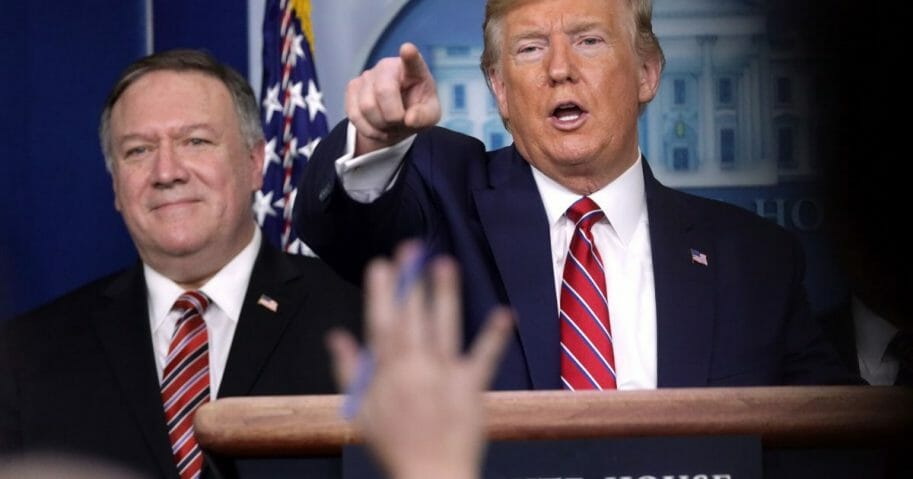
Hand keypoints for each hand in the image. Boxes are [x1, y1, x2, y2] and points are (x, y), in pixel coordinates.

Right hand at [328, 242, 512, 478]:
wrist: (431, 476)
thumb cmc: (394, 445)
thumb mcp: (360, 411)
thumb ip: (350, 371)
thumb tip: (337, 337)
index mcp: (388, 373)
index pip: (381, 324)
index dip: (381, 293)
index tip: (380, 264)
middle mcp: (415, 368)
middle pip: (412, 318)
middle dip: (410, 282)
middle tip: (411, 248)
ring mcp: (445, 375)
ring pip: (444, 327)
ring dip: (445, 295)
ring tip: (444, 264)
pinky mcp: (472, 386)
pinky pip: (484, 357)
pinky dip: (493, 336)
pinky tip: (504, 313)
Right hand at [345, 43, 441, 155]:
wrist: (396, 118)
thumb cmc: (416, 111)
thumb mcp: (429, 116)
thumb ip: (424, 116)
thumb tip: (409, 119)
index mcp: (414, 70)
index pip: (412, 60)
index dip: (410, 55)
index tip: (408, 49)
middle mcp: (388, 67)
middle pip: (383, 91)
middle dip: (392, 116)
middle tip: (399, 122)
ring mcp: (367, 75)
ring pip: (366, 107)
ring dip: (380, 125)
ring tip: (389, 125)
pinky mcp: (352, 87)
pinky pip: (354, 115)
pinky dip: (368, 129)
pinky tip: (377, 127)